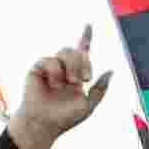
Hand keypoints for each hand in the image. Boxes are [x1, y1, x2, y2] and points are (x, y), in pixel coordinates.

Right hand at [8, 25, 112, 148]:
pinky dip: (56, 72)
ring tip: (70, 83)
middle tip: (84, 80)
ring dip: (72, 67)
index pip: (82, 53)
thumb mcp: (88, 105)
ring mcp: (51, 68)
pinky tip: (53, 84)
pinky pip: (51, 60)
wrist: (44, 124)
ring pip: (65, 51)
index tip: (89, 25)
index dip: (86, 38)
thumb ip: (100, 89)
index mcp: (77, 75)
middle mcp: (64, 69)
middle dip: (84, 63)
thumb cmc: (65, 118)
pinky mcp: (38, 68)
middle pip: (77, 51)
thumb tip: (111, 71)